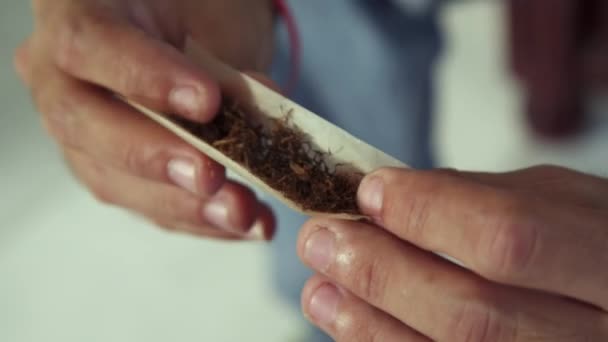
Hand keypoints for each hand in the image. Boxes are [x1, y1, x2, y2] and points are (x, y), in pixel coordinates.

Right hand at [14, 0, 275, 239]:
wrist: (189, 37)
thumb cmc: (195, 16)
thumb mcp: (208, 24)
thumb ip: (223, 69)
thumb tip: (258, 121)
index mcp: (77, 15)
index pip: (88, 44)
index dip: (143, 77)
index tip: (207, 104)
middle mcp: (61, 77)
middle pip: (83, 124)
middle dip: (155, 157)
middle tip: (211, 176)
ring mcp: (83, 132)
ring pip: (112, 180)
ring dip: (185, 206)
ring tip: (242, 214)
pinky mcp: (112, 172)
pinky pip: (147, 204)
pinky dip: (201, 219)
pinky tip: (246, 223)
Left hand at [298, 165, 607, 340]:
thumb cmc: (597, 244)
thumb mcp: (566, 202)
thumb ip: (487, 197)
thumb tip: (393, 196)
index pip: (508, 237)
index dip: (427, 214)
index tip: (369, 192)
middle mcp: (597, 333)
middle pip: (472, 313)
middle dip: (381, 273)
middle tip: (320, 240)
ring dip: (369, 324)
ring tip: (319, 290)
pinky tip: (353, 323)